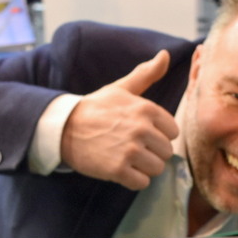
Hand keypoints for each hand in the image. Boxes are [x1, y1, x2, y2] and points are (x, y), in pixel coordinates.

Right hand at [61, 50, 179, 189]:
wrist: (64, 128)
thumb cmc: (96, 109)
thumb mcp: (121, 88)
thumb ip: (146, 74)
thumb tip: (165, 54)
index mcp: (146, 109)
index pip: (172, 131)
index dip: (159, 134)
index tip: (142, 133)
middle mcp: (141, 129)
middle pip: (166, 152)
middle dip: (152, 153)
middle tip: (132, 147)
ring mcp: (130, 150)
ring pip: (157, 169)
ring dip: (144, 168)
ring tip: (127, 158)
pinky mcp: (118, 169)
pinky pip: (142, 183)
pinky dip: (133, 180)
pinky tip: (121, 169)